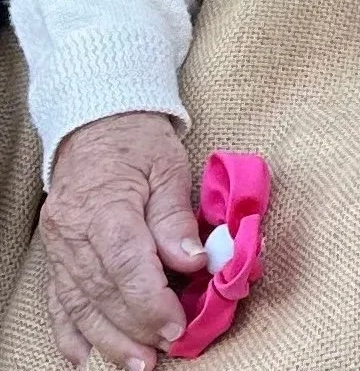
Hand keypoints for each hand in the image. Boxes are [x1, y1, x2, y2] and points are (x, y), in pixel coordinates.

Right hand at [41, 113, 203, 369]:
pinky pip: (58, 298)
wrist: (98, 122)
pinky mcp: (56, 253)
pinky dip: (69, 331)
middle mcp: (74, 233)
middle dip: (132, 329)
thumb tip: (192, 262)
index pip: (126, 265)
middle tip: (160, 356)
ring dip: (106, 339)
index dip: (151, 301)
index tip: (176, 324)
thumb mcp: (169, 167)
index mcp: (105, 207)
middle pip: (101, 292)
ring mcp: (59, 246)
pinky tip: (81, 357)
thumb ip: (176, 218)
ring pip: (79, 303)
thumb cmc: (139, 143)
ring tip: (133, 365)